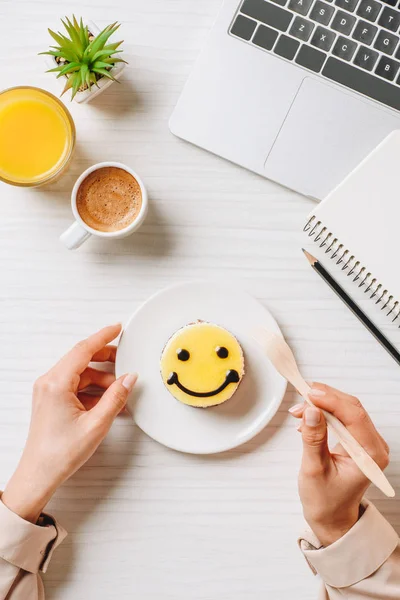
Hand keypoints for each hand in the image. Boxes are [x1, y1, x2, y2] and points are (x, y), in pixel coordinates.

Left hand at [2, 324, 136, 522]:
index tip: (117, 328)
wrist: (39, 474)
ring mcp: (48, 391)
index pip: (83, 350)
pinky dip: (92, 390)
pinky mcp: (51, 400)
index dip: (103, 337)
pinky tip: (107, 401)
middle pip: (81, 359)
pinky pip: (75, 386)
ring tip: (119, 391)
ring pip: (80, 373)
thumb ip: (116, 397)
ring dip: (101, 378)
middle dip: (105, 358)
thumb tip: (129, 378)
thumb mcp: (97, 424)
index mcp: (57, 384)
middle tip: (125, 360)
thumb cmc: (60, 453)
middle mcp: (49, 383)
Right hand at [289, 383, 388, 545]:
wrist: (332, 517)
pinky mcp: (356, 440)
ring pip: (346, 409)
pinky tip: (307, 418)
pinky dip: (323, 413)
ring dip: (321, 404)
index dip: (331, 400)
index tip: (309, 393)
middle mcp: (373, 446)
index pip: (354, 416)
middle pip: (352, 408)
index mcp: (370, 456)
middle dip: (325, 398)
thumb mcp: (314, 470)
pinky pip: (341, 417)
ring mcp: (366, 442)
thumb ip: (313, 438)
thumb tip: (310, 410)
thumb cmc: (326, 501)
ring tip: (298, 409)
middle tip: (300, 394)